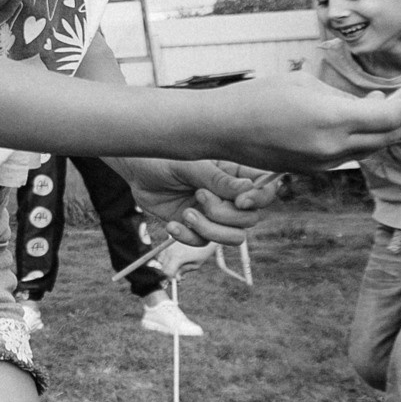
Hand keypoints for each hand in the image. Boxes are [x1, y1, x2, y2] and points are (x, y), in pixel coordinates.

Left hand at [114, 157, 282, 246]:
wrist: (136, 169)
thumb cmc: (164, 158)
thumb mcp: (191, 165)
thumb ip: (219, 178)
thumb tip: (248, 189)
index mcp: (235, 174)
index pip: (264, 191)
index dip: (259, 199)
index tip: (240, 201)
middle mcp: (229, 196)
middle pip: (250, 219)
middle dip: (225, 214)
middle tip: (199, 196)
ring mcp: (213, 214)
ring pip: (233, 237)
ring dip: (210, 230)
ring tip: (186, 214)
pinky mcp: (195, 227)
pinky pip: (204, 243)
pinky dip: (188, 237)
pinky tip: (172, 225)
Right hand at [200, 73, 400, 170]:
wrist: (222, 128)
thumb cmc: (258, 96)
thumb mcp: (305, 84)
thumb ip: (342, 97)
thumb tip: (369, 105)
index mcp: (332, 119)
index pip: (390, 118)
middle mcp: (332, 146)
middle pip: (385, 138)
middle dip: (398, 120)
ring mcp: (321, 163)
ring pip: (366, 150)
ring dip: (376, 132)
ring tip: (369, 110)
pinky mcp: (310, 170)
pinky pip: (344, 156)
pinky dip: (353, 141)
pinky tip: (342, 125)